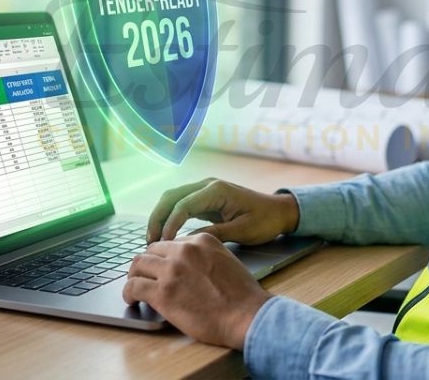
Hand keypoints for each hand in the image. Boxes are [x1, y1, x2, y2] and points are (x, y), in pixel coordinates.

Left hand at [123, 233, 270, 348]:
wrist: (247, 315)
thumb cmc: (242, 296)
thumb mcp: (226, 260)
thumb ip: (206, 257)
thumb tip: (189, 266)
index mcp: (201, 240)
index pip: (171, 243)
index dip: (164, 258)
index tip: (162, 269)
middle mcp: (184, 250)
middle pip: (151, 250)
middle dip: (147, 264)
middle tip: (145, 277)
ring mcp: (172, 270)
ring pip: (138, 265)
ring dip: (134, 276)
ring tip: (134, 287)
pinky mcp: (162, 292)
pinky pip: (133, 286)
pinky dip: (128, 293)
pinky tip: (132, 300)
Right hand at [146, 177, 299, 244]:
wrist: (278, 211)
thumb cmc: (264, 221)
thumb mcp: (241, 231)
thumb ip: (213, 235)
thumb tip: (186, 243)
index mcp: (216, 190)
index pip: (183, 204)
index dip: (170, 224)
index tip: (163, 244)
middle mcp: (207, 184)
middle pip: (171, 196)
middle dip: (157, 217)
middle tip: (149, 242)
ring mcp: (205, 189)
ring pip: (172, 199)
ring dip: (160, 217)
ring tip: (152, 240)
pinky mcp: (205, 198)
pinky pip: (181, 205)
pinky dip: (170, 217)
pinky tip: (165, 234)